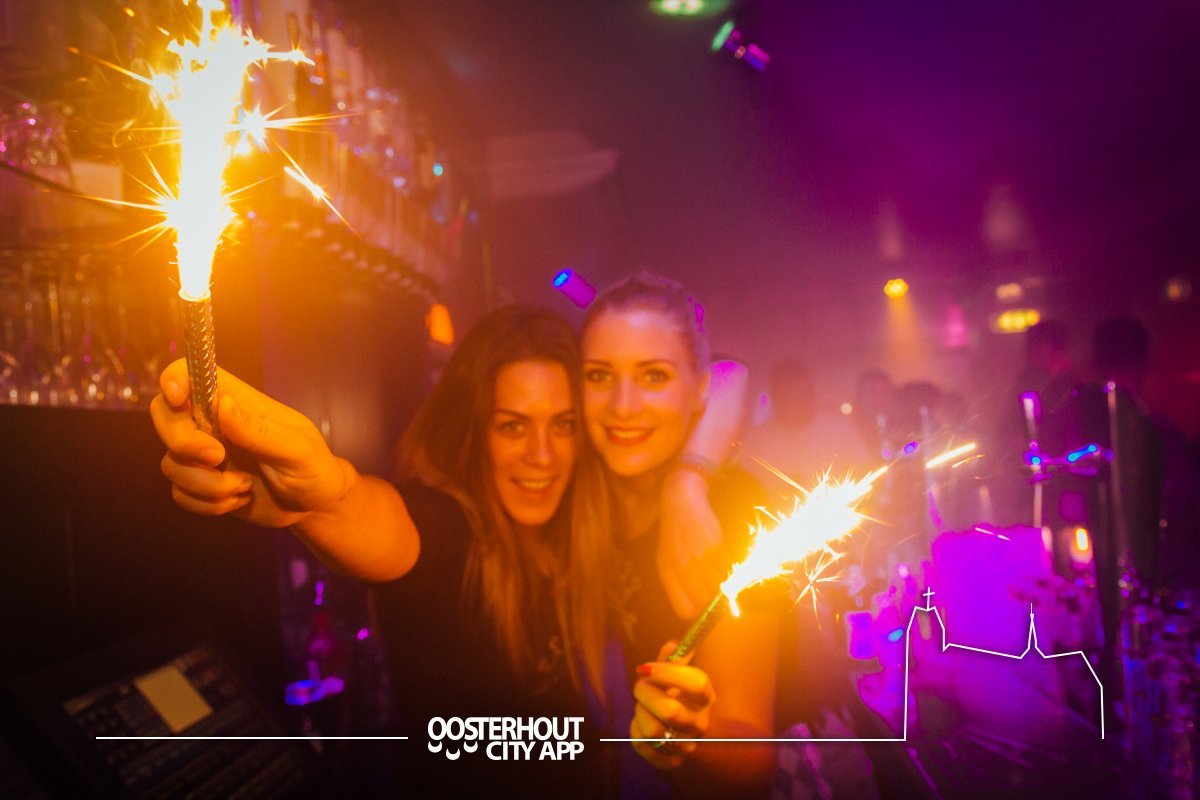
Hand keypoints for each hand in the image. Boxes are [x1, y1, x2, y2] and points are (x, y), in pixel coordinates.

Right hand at [150, 359, 353, 527]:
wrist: (313, 507)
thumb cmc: (313, 469)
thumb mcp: (296, 450)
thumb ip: (259, 431)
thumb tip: (223, 405)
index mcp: (239, 403)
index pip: (192, 373)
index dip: (175, 380)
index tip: (179, 400)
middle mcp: (215, 424)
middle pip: (165, 415)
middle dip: (183, 442)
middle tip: (218, 458)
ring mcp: (205, 455)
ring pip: (171, 462)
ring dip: (206, 484)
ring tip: (244, 486)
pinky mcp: (203, 484)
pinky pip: (180, 493)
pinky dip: (208, 503)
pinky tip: (238, 499)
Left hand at [631, 641, 714, 770]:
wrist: (684, 734)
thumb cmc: (679, 696)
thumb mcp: (680, 676)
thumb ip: (674, 660)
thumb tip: (672, 646)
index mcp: (706, 697)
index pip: (696, 684)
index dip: (667, 672)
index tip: (646, 668)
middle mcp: (700, 723)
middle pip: (670, 710)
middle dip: (646, 693)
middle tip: (640, 685)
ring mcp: (687, 745)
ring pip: (653, 730)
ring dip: (639, 712)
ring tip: (642, 705)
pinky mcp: (670, 761)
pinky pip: (642, 745)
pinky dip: (635, 729)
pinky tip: (640, 722)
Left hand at [658, 469, 727, 618]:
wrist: (681, 500)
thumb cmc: (676, 532)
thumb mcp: (669, 557)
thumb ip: (680, 581)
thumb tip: (699, 608)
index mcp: (668, 574)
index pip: (685, 610)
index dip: (699, 613)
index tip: (708, 608)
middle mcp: (682, 570)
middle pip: (706, 602)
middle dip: (716, 601)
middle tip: (724, 592)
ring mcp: (699, 559)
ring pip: (720, 588)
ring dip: (728, 586)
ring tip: (729, 576)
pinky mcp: (715, 547)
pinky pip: (729, 570)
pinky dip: (734, 571)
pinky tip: (733, 563)